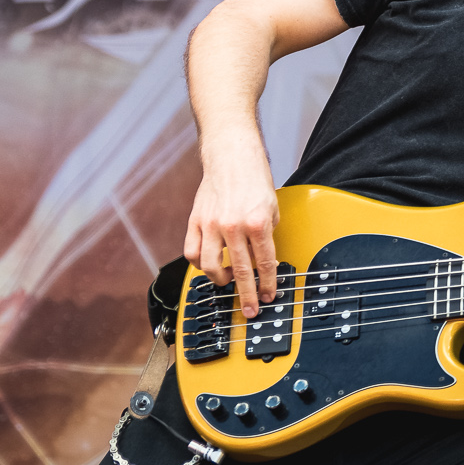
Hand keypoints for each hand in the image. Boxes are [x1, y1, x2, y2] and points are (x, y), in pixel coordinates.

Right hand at [183, 141, 280, 317]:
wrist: (231, 156)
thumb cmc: (253, 180)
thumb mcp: (271, 209)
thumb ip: (267, 236)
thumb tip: (262, 261)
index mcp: (256, 223)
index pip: (264, 263)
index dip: (268, 284)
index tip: (269, 296)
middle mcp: (233, 226)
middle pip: (239, 271)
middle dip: (247, 295)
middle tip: (251, 308)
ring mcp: (211, 224)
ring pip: (209, 267)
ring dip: (220, 280)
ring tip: (228, 280)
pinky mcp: (195, 221)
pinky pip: (192, 252)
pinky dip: (199, 264)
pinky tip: (209, 264)